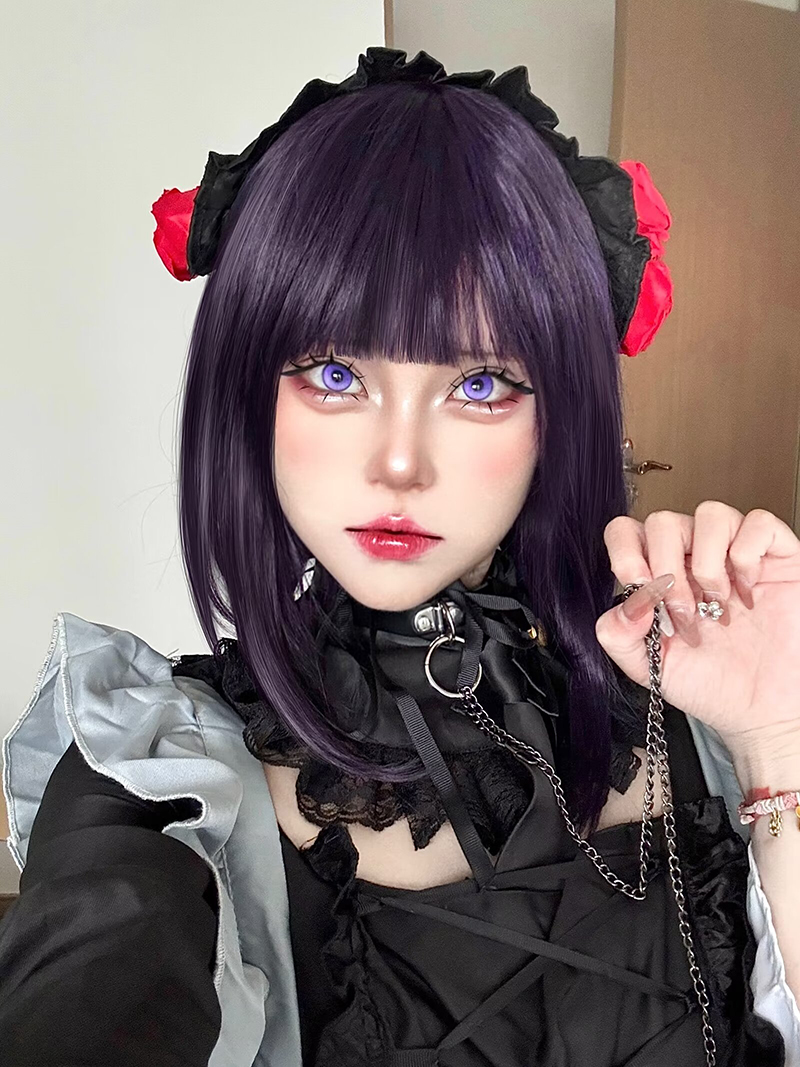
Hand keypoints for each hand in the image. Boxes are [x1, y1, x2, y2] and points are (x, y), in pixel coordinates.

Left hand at [594, 502, 799, 747]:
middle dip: (667, 570)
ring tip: (716, 606)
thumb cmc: (713, 687)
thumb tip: (623, 604)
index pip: (627, 533)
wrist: (763, 712)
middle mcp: (693, 559)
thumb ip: (619, 638)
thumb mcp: (650, 668)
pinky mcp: (777, 556)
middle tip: (684, 615)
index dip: (626, 551)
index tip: (639, 586)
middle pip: (663, 522)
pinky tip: (747, 594)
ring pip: (709, 513)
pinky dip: (746, 557)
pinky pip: (757, 523)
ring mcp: (735, 554)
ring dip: (706, 565)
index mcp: (658, 577)